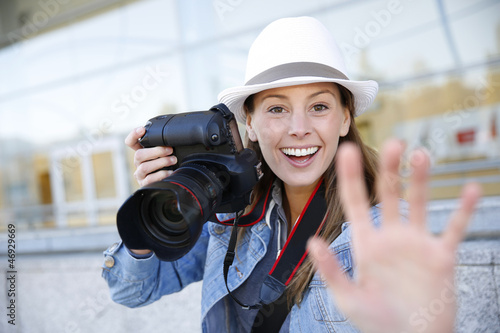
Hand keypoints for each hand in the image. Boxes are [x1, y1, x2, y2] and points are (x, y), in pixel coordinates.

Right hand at [125, 127, 176, 186]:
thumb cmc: (166, 165)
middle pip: (138, 154)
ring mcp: (140, 174)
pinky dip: (162, 174)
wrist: (168, 182)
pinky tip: (170, 172)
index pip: (131, 142)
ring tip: (173, 160)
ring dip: (161, 162)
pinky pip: (150, 179)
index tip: (142, 129)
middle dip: (156, 151)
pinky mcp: (144, 184)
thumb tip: (174, 136)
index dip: (133, 135)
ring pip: (145, 167)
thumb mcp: (164, 153)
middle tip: (170, 150)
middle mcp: (138, 162)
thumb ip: (164, 145)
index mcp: (141, 152)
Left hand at [307, 139, 480, 332]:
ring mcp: (417, 244)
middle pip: (389, 195)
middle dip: (389, 169)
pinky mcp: (441, 256)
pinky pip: (454, 228)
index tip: (345, 150)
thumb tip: (312, 241)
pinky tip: (470, 188)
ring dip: (420, 180)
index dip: (350, 177)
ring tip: (420, 155)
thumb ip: (331, 270)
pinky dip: (463, 209)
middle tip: (392, 143)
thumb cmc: (378, 324)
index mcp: (366, 243)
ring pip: (419, 204)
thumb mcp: (349, 298)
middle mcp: (391, 237)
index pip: (355, 202)